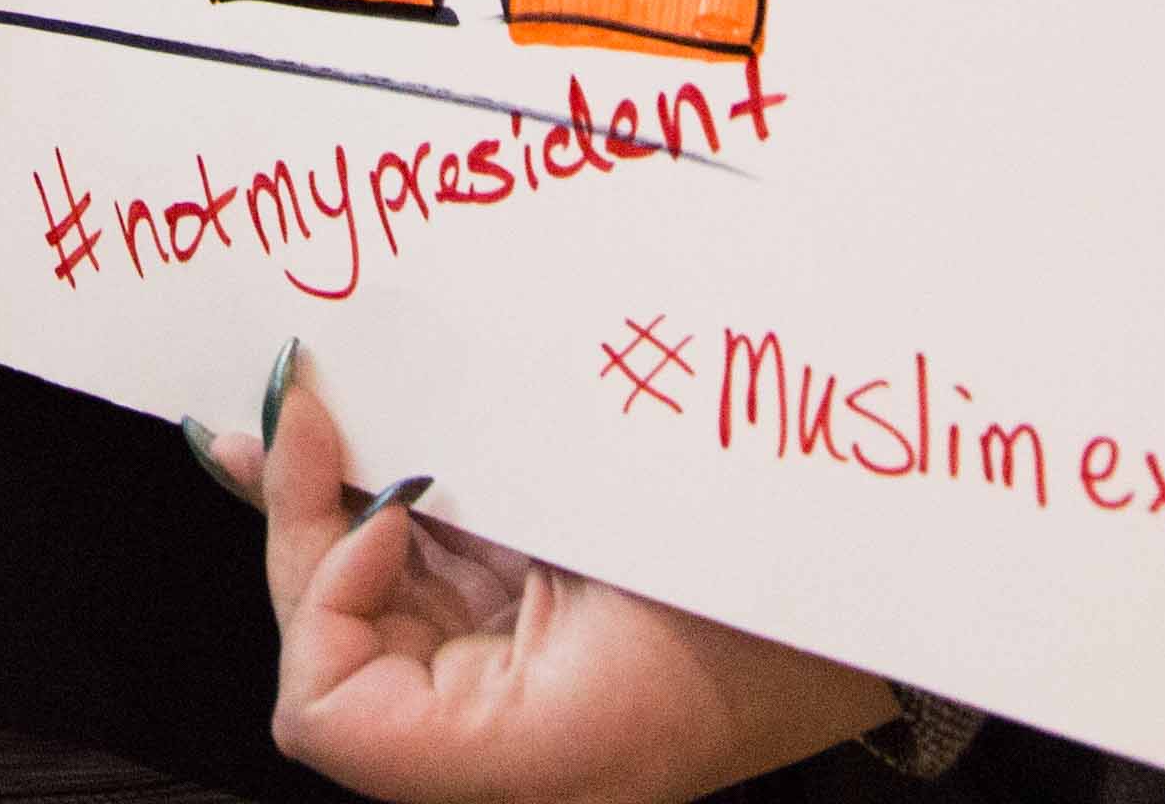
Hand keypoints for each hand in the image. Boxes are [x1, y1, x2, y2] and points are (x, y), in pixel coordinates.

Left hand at [210, 350, 889, 802]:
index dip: (322, 598)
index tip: (382, 505)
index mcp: (516, 761)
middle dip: (303, 518)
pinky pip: (419, 572)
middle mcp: (490, 741)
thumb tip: (303, 427)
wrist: (866, 589)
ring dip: (325, 498)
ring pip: (365, 594)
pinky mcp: (521, 627)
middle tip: (304, 402)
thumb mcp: (609, 531)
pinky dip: (381, 502)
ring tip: (298, 402)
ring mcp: (501, 680)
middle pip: (329, 640)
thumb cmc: (762, 588)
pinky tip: (340, 438)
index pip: (324, 710)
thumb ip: (448, 495)